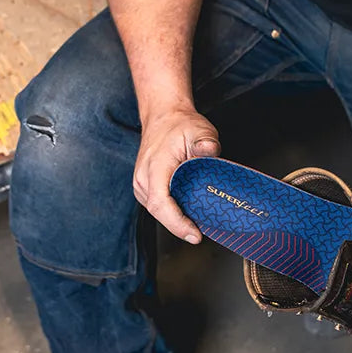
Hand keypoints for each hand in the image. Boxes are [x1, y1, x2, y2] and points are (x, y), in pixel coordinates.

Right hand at [133, 107, 219, 242]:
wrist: (163, 117)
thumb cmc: (180, 125)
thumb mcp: (199, 130)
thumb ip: (206, 142)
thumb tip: (209, 151)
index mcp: (155, 167)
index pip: (161, 203)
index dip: (178, 224)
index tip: (195, 235)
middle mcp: (143, 179)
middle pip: (160, 213)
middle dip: (181, 227)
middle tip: (204, 231)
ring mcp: (142, 186)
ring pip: (159, 213)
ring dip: (177, 221)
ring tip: (198, 223)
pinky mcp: (145, 189)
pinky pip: (159, 207)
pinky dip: (173, 213)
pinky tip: (188, 213)